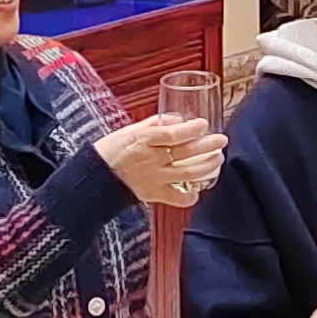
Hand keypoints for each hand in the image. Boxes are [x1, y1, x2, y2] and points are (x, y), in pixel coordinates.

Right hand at [98, 113, 225, 204]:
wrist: (95, 177)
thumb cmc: (112, 150)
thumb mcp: (131, 130)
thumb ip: (154, 124)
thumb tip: (177, 119)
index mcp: (144, 140)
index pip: (172, 134)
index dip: (190, 130)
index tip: (203, 124)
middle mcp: (151, 159)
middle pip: (185, 153)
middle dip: (208, 146)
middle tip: (221, 141)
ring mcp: (154, 178)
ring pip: (187, 174)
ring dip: (207, 167)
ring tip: (217, 160)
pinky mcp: (153, 194)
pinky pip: (177, 198)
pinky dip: (190, 196)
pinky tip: (198, 190)